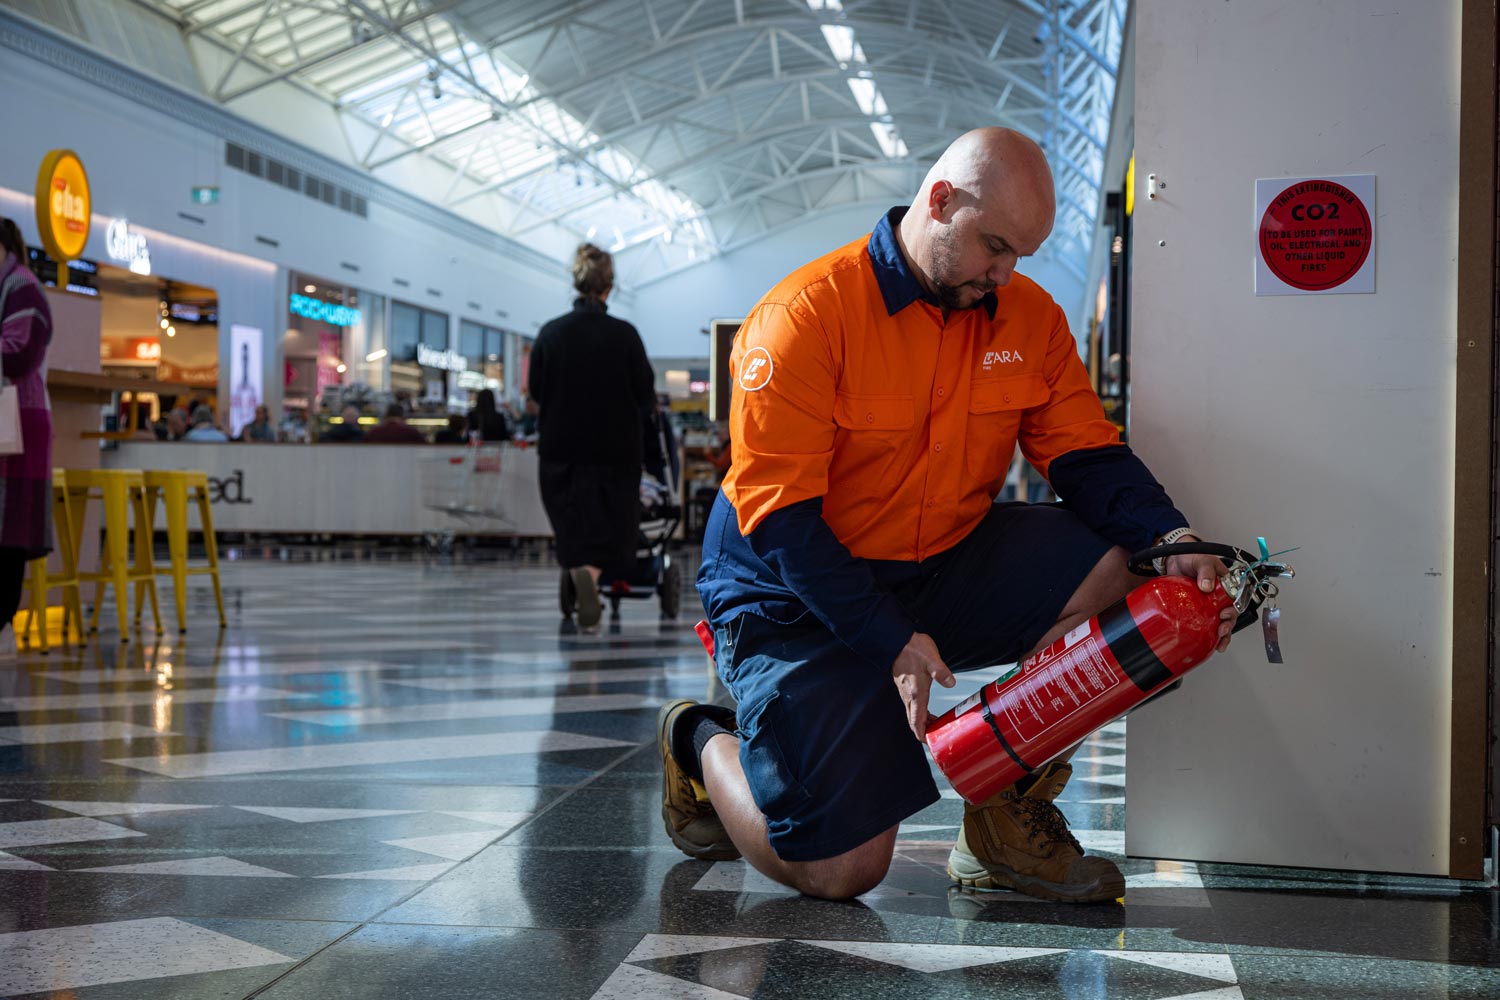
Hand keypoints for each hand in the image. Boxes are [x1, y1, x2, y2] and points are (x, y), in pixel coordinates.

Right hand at [891, 632, 955, 742]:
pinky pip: (912, 704)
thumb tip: (951, 683)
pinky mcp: (905, 685)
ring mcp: (905, 691)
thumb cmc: (914, 649)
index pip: (916, 721)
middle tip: (937, 736)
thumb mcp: (932, 659)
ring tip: (936, 724)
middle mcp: (909, 695)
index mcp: (916, 693)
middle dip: (924, 731)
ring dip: (923, 721)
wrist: (897, 639)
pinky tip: (928, 708)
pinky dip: (920, 711)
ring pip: (913, 712)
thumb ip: (942, 672)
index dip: (921, 735)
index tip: (928, 743)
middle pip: (914, 720)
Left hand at [1161, 537, 1234, 652]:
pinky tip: (1209, 644)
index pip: (1236, 600)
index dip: (1234, 610)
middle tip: (1221, 630)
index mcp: (1226, 584)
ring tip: (1219, 642)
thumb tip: (1206, 586)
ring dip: (1223, 634)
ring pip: (1221, 622)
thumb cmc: (1191, 556)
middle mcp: (1220, 597)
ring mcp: (1209, 605)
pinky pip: (1206, 624)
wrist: (1173, 559)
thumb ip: (1205, 570)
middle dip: (1228, 625)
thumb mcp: (1201, 560)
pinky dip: (1209, 635)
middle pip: (1230, 614)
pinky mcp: (1198, 610)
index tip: (1225, 614)